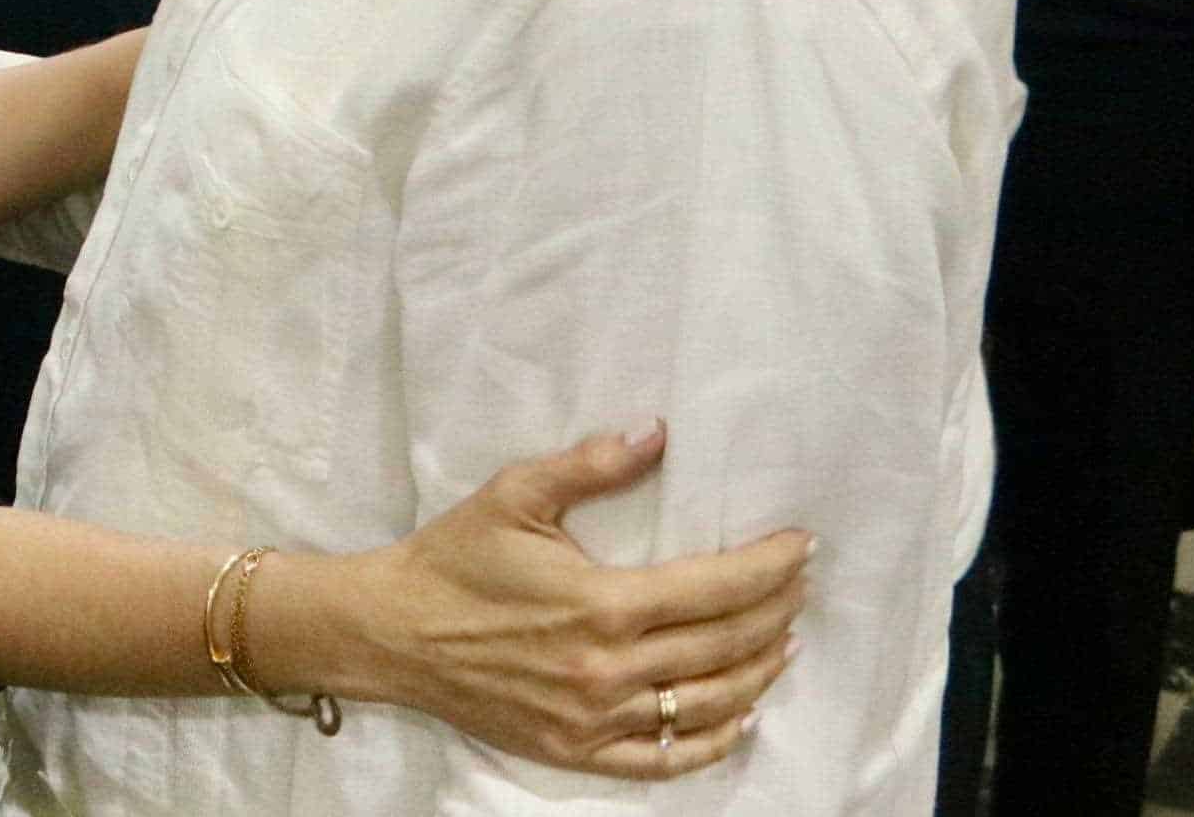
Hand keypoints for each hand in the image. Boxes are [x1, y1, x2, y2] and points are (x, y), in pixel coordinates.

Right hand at [320, 421, 807, 778]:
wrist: (391, 632)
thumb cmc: (452, 559)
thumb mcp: (514, 494)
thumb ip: (592, 465)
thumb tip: (657, 435)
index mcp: (602, 603)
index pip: (718, 588)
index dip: (770, 568)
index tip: (801, 548)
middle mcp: (609, 668)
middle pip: (726, 645)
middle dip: (776, 612)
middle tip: (800, 587)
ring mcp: (596, 718)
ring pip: (709, 704)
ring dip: (760, 673)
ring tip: (784, 643)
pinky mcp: (578, 751)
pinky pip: (666, 758)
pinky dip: (714, 741)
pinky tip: (740, 716)